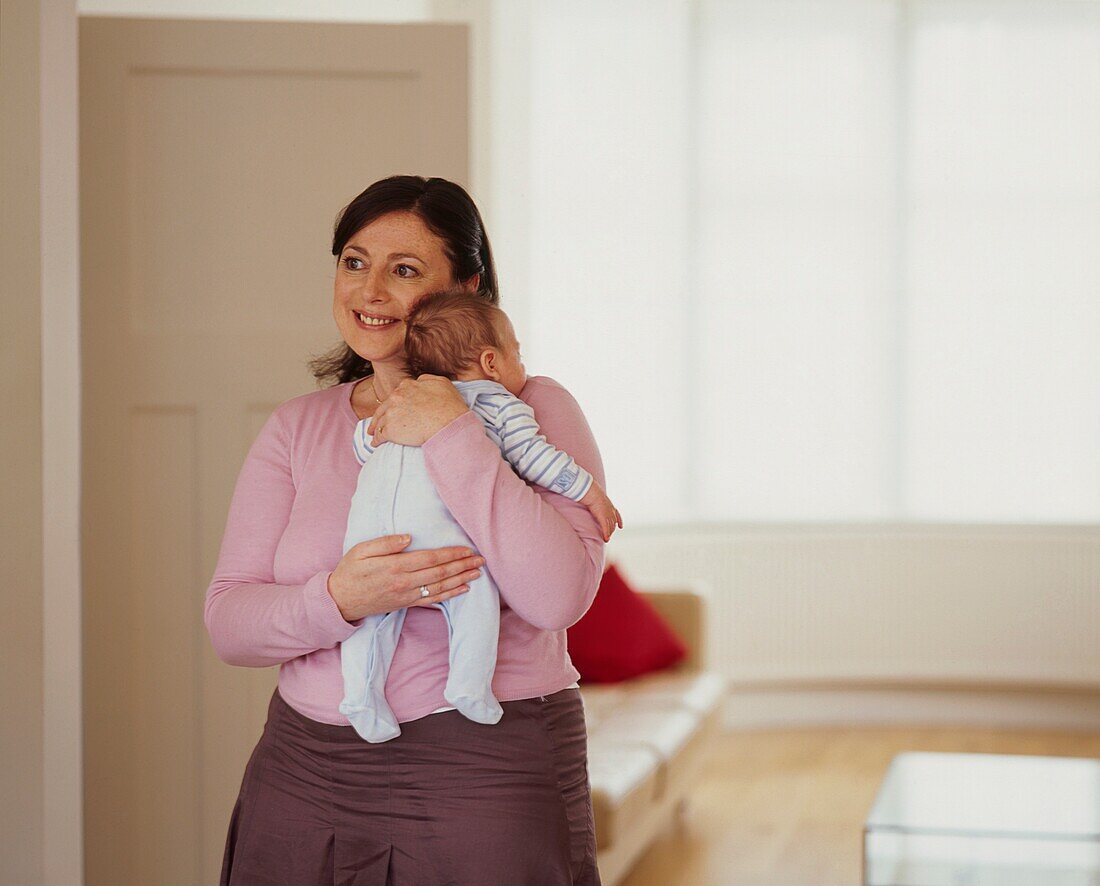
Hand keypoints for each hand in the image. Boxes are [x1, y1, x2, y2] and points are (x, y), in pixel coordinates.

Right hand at [326, 534, 485, 621]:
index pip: (430, 559)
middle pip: (440, 573)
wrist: (339, 601)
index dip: (451, 554)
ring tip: (477, 572)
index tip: (467, 549)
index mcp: (395, 567)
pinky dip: (450, 595)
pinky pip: (433, 600)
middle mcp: (404, 583)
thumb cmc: (349, 571)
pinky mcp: (406, 604)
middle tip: (481, 559)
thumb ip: (385, 543)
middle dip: (462, 566)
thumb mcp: (361, 550)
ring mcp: (406, 595)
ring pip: (440, 587)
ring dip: (461, 579)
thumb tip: (409, 537)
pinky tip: (463, 589)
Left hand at [367, 374, 468, 446]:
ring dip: (375, 429)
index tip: (392, 408)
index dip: (394, 403)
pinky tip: (376, 444)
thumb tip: (419, 381)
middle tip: (374, 424)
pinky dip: (376, 440)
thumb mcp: (442, 383)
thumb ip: (427, 379)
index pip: (396, 394)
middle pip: (383, 408)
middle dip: (378, 416)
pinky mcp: (390, 430)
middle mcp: (396, 397)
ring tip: (373, 435)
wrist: (448, 424)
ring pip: (379, 422)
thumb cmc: (450, 406)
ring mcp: (392, 414)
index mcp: (407, 386)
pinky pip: (380, 436)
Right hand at [580, 483, 622, 541]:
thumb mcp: (596, 496)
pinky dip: (606, 535)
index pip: (616, 514)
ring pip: (610, 526)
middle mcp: (610, 510)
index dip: (619, 521)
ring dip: (609, 533)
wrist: (591, 492)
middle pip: (613, 522)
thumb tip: (590, 499)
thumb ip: (595, 500)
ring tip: (607, 538)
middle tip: (610, 534)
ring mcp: (608, 514)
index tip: (620, 526)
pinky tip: (605, 539)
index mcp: (609, 504)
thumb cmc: (590, 491)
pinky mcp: (603, 518)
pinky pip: (606, 529)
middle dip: (612, 529)